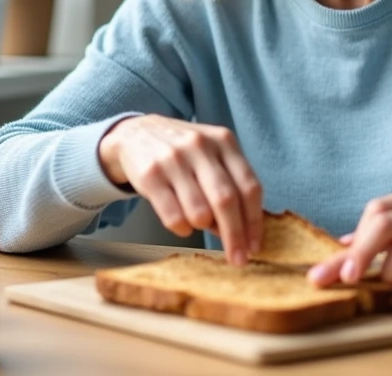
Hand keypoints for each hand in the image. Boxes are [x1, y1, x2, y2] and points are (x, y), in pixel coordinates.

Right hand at [98, 115, 262, 265]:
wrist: (137, 132)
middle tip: (237, 259)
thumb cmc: (184, 152)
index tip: (254, 246)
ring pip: (199, 212)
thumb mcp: (211, 155)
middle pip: (226, 201)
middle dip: (235, 236)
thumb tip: (244, 231)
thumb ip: (230, 184)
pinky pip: (173, 216)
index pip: (249, 186)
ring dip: (204, 228)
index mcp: (224, 141)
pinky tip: (182, 224)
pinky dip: (182, 229)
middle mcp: (200, 147)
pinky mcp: (150, 175)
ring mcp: (174, 159)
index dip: (254, 221)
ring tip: (200, 224)